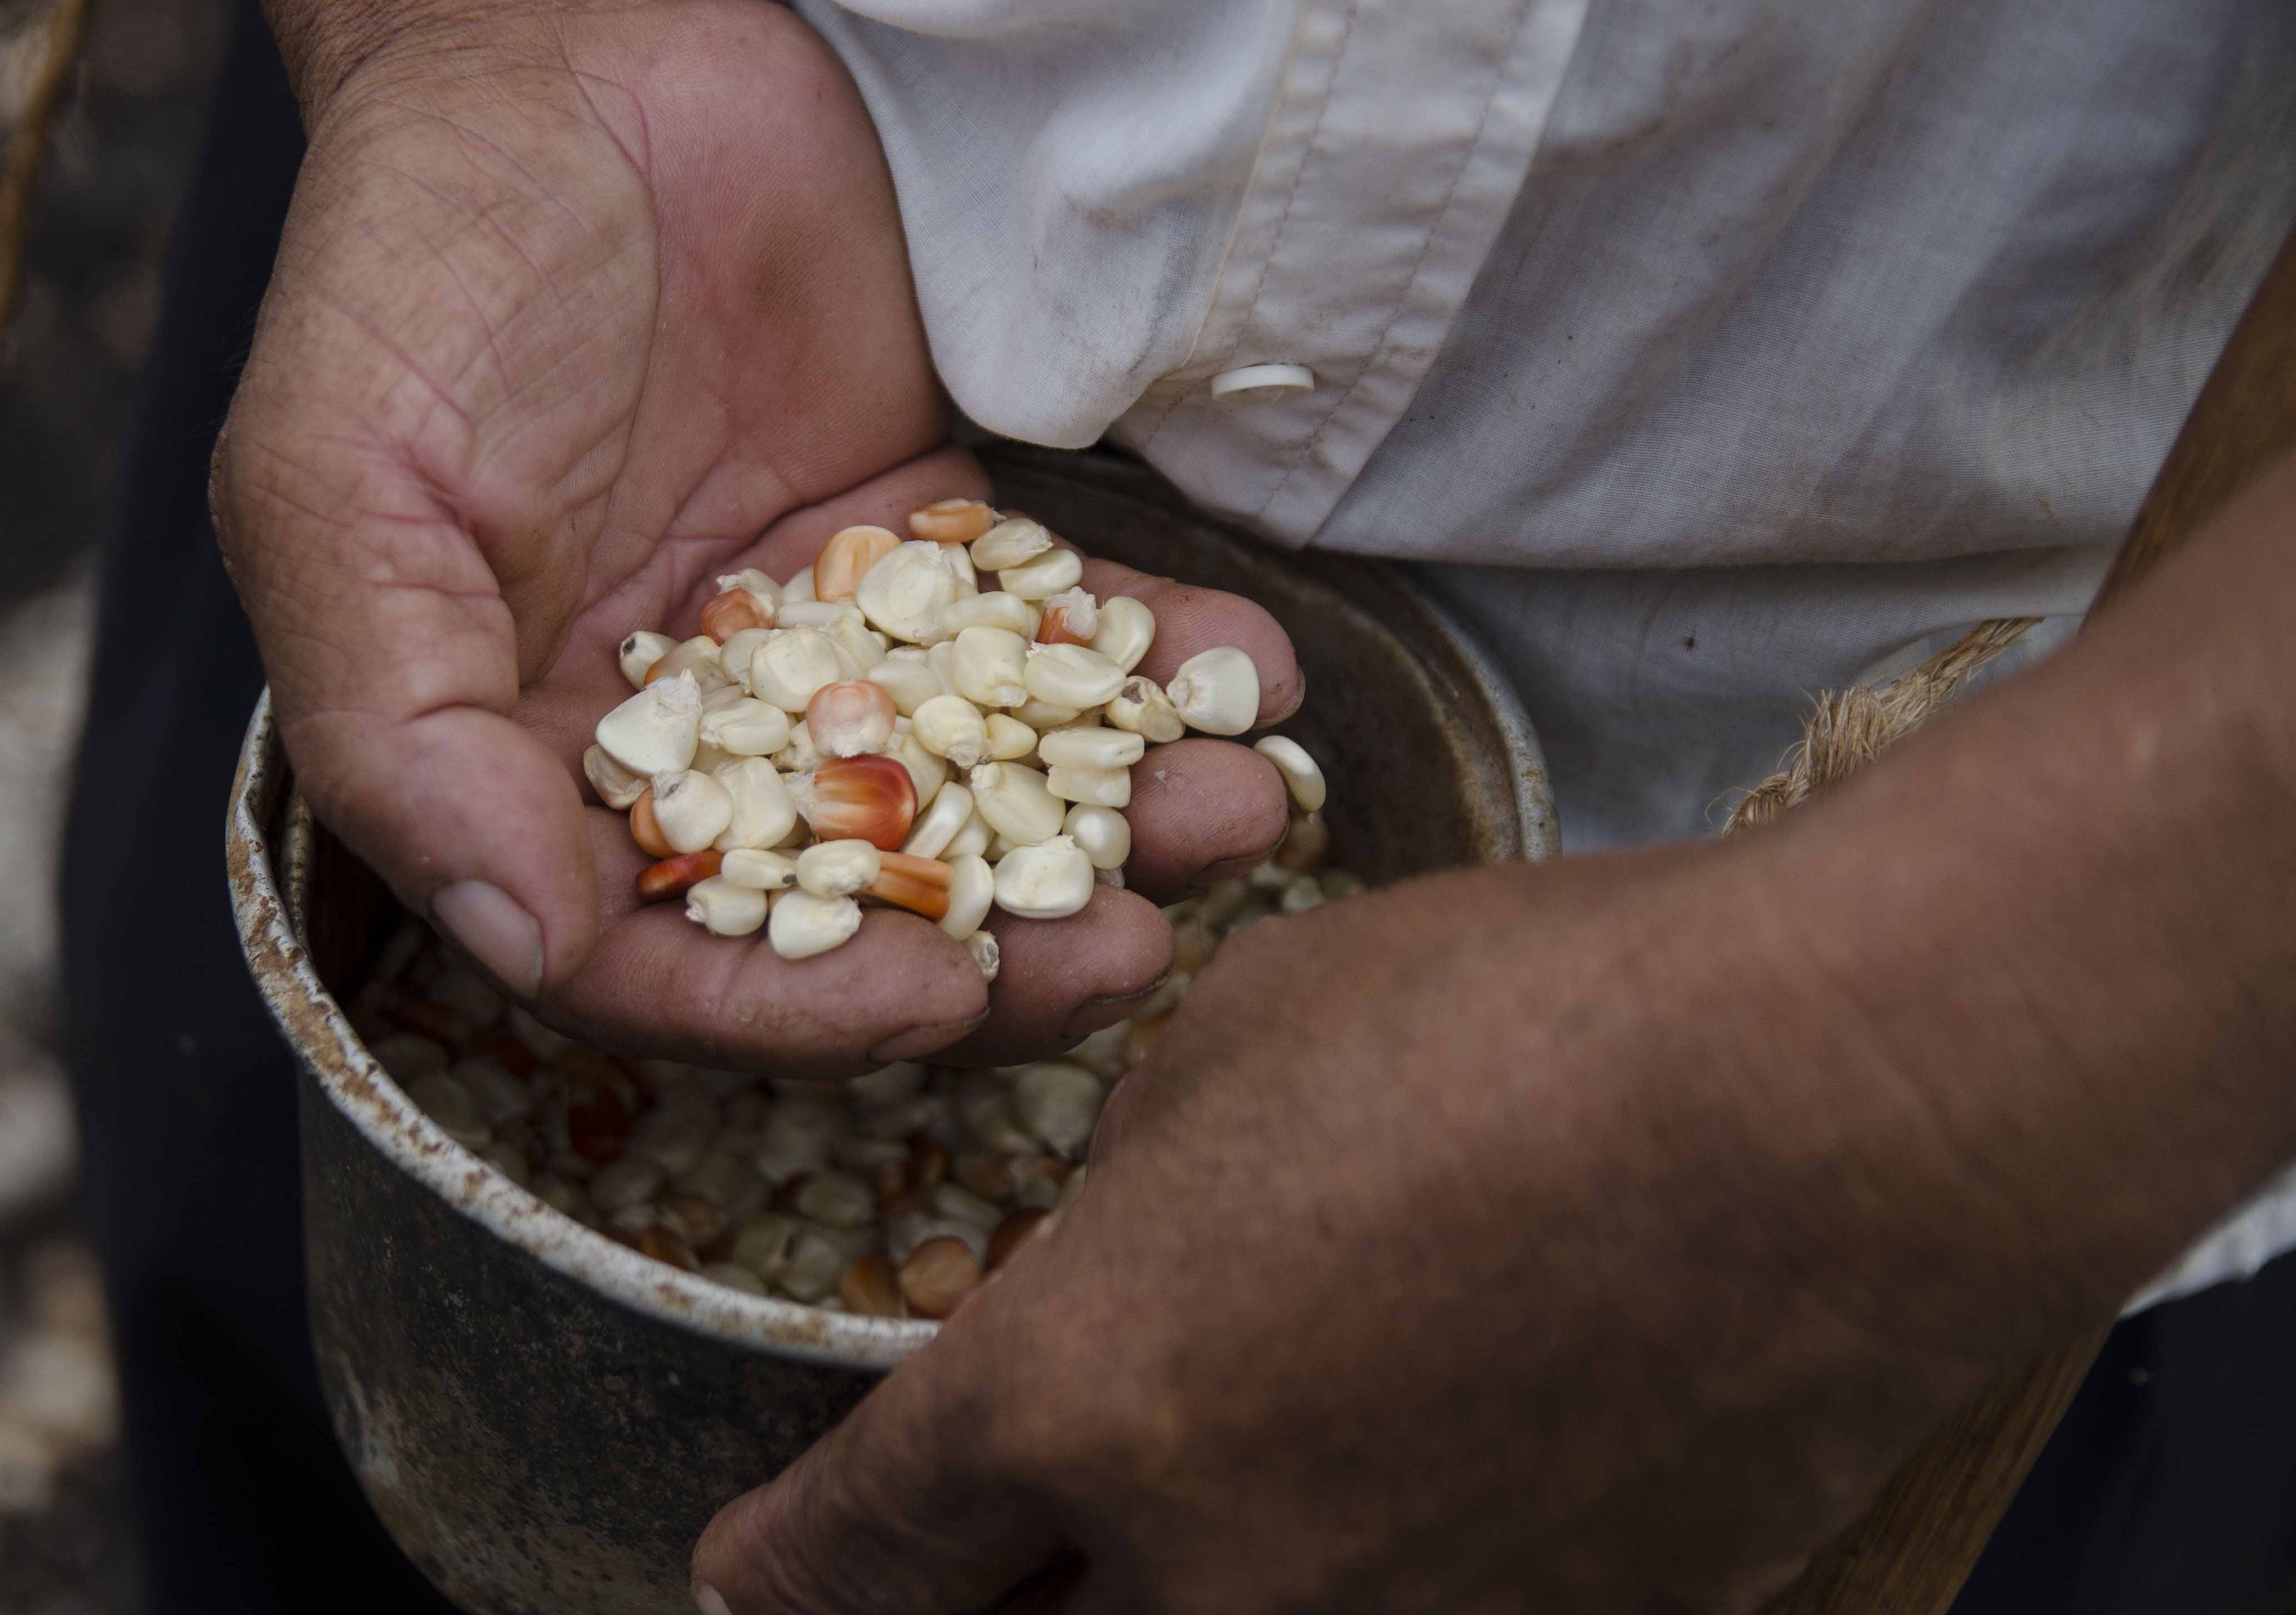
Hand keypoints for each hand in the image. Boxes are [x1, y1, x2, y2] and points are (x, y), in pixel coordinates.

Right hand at [210, 0, 1299, 1069]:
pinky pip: (1049, 626)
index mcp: (526, 771)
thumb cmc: (414, 272)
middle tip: (1132, 953)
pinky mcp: (926, 537)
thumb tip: (523, 942)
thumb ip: (409, 735)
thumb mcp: (342, 500)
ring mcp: (817, 642)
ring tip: (1231, 814)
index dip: (802, 1013)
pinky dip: (1152, 660)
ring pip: (976, 783)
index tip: (945, 1001)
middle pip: (854, 904)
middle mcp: (681, 739)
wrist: (563, 50)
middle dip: (1003, 951)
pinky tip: (1249, 674)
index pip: (666, 960)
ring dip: (1113, 823)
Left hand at [691, 845, 2120, 1611]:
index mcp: (1080, 1403)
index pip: (849, 1556)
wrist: (1831, 1102)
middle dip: (962, 1605)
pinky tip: (1418, 1470)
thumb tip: (1116, 1270)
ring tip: (1209, 1486)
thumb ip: (1127, 1208)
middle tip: (962, 1548)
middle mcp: (1214, 1573)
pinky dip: (1367, 1570)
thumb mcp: (1234, 1049)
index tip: (749, 1568)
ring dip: (1162, 1588)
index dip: (776, 1568)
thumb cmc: (1515, 1024)